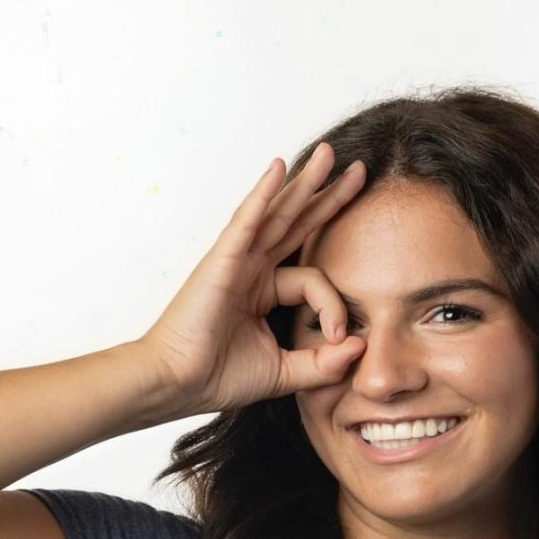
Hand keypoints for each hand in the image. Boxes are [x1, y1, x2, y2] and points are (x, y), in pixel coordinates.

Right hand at [140, 142, 367, 413]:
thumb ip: (323, 363)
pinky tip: (279, 167)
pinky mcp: (222, 259)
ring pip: (279, 213)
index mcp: (265, 291)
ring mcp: (237, 260)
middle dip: (329, 197)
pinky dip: (262, 193)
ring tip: (330, 154)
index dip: (333, 307)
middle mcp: (253, 269)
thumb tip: (361, 346)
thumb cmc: (217, 377)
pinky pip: (247, 220)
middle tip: (359, 172)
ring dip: (305, 182)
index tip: (339, 338)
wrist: (177, 383)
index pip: (314, 280)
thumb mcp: (285, 373)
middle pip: (299, 224)